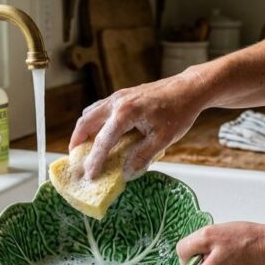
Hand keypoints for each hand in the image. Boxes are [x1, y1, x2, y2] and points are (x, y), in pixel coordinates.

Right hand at [70, 71, 208, 179]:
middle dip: (78, 141)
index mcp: (126, 113)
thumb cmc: (178, 112)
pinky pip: (100, 109)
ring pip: (91, 113)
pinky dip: (94, 122)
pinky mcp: (122, 95)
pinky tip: (100, 132)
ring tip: (84, 147)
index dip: (95, 160)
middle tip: (76, 159)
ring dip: (84, 130)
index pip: (104, 141)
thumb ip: (142, 156)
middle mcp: (117, 102)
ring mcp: (118, 96)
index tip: (89, 175)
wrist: (188, 89)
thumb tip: (126, 173)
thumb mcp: (163, 139)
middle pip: (86, 122)